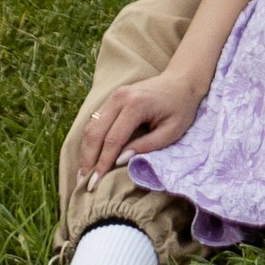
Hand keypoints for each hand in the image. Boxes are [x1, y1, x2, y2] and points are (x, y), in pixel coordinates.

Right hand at [69, 64, 209, 183]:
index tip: (95, 184)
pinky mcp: (111, 98)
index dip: (102, 163)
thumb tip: (120, 161)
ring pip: (90, 126)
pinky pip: (94, 121)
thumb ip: (146, 146)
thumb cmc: (180, 108)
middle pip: (95, 133)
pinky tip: (88, 156)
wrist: (181, 81)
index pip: (112, 140)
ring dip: (85, 151)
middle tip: (84, 182)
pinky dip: (89, 140)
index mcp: (136, 105)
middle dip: (88, 160)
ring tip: (82, 173)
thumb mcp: (171, 131)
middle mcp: (119, 98)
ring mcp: (113, 96)